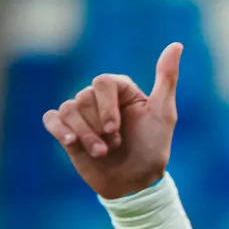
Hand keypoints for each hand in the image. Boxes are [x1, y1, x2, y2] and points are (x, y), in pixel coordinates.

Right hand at [42, 43, 182, 199]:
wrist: (136, 183)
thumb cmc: (153, 148)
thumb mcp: (164, 114)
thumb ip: (166, 79)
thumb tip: (176, 45)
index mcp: (121, 90)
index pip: (102, 82)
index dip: (106, 107)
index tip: (116, 130)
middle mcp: (99, 99)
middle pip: (84, 97)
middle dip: (99, 127)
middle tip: (115, 146)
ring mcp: (82, 115)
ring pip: (68, 110)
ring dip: (85, 135)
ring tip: (102, 154)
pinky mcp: (67, 131)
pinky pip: (52, 119)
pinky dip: (59, 129)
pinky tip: (70, 142)